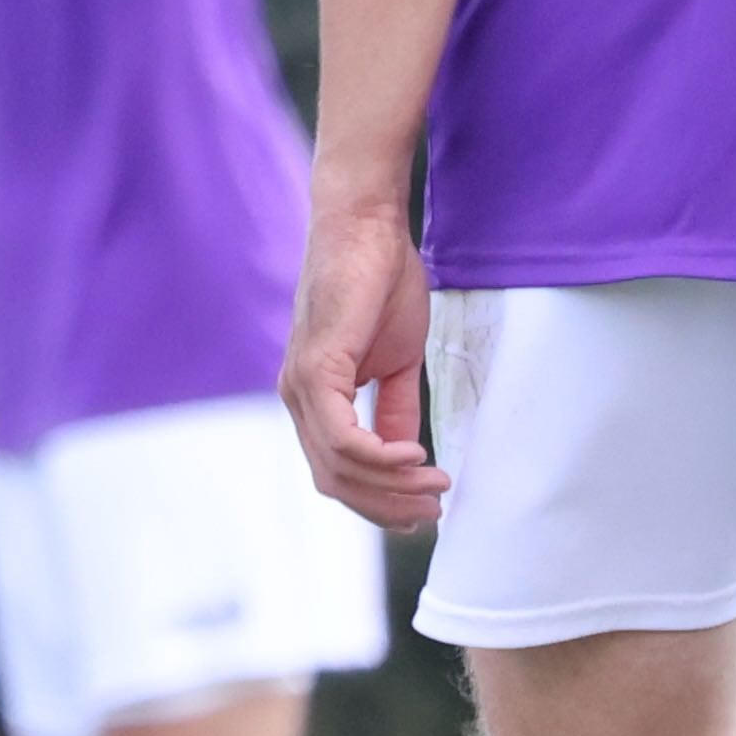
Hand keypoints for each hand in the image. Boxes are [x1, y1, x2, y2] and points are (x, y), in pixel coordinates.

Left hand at [281, 193, 441, 528]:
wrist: (368, 226)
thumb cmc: (381, 282)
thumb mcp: (397, 361)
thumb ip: (396, 410)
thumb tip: (407, 457)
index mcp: (314, 399)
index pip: (337, 472)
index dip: (379, 500)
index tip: (423, 509)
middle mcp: (298, 398)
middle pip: (335, 481)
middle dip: (388, 505)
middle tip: (435, 509)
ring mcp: (302, 385)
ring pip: (339, 466)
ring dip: (393, 486)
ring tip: (437, 485)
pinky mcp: (316, 368)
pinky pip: (342, 436)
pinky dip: (380, 456)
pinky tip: (415, 458)